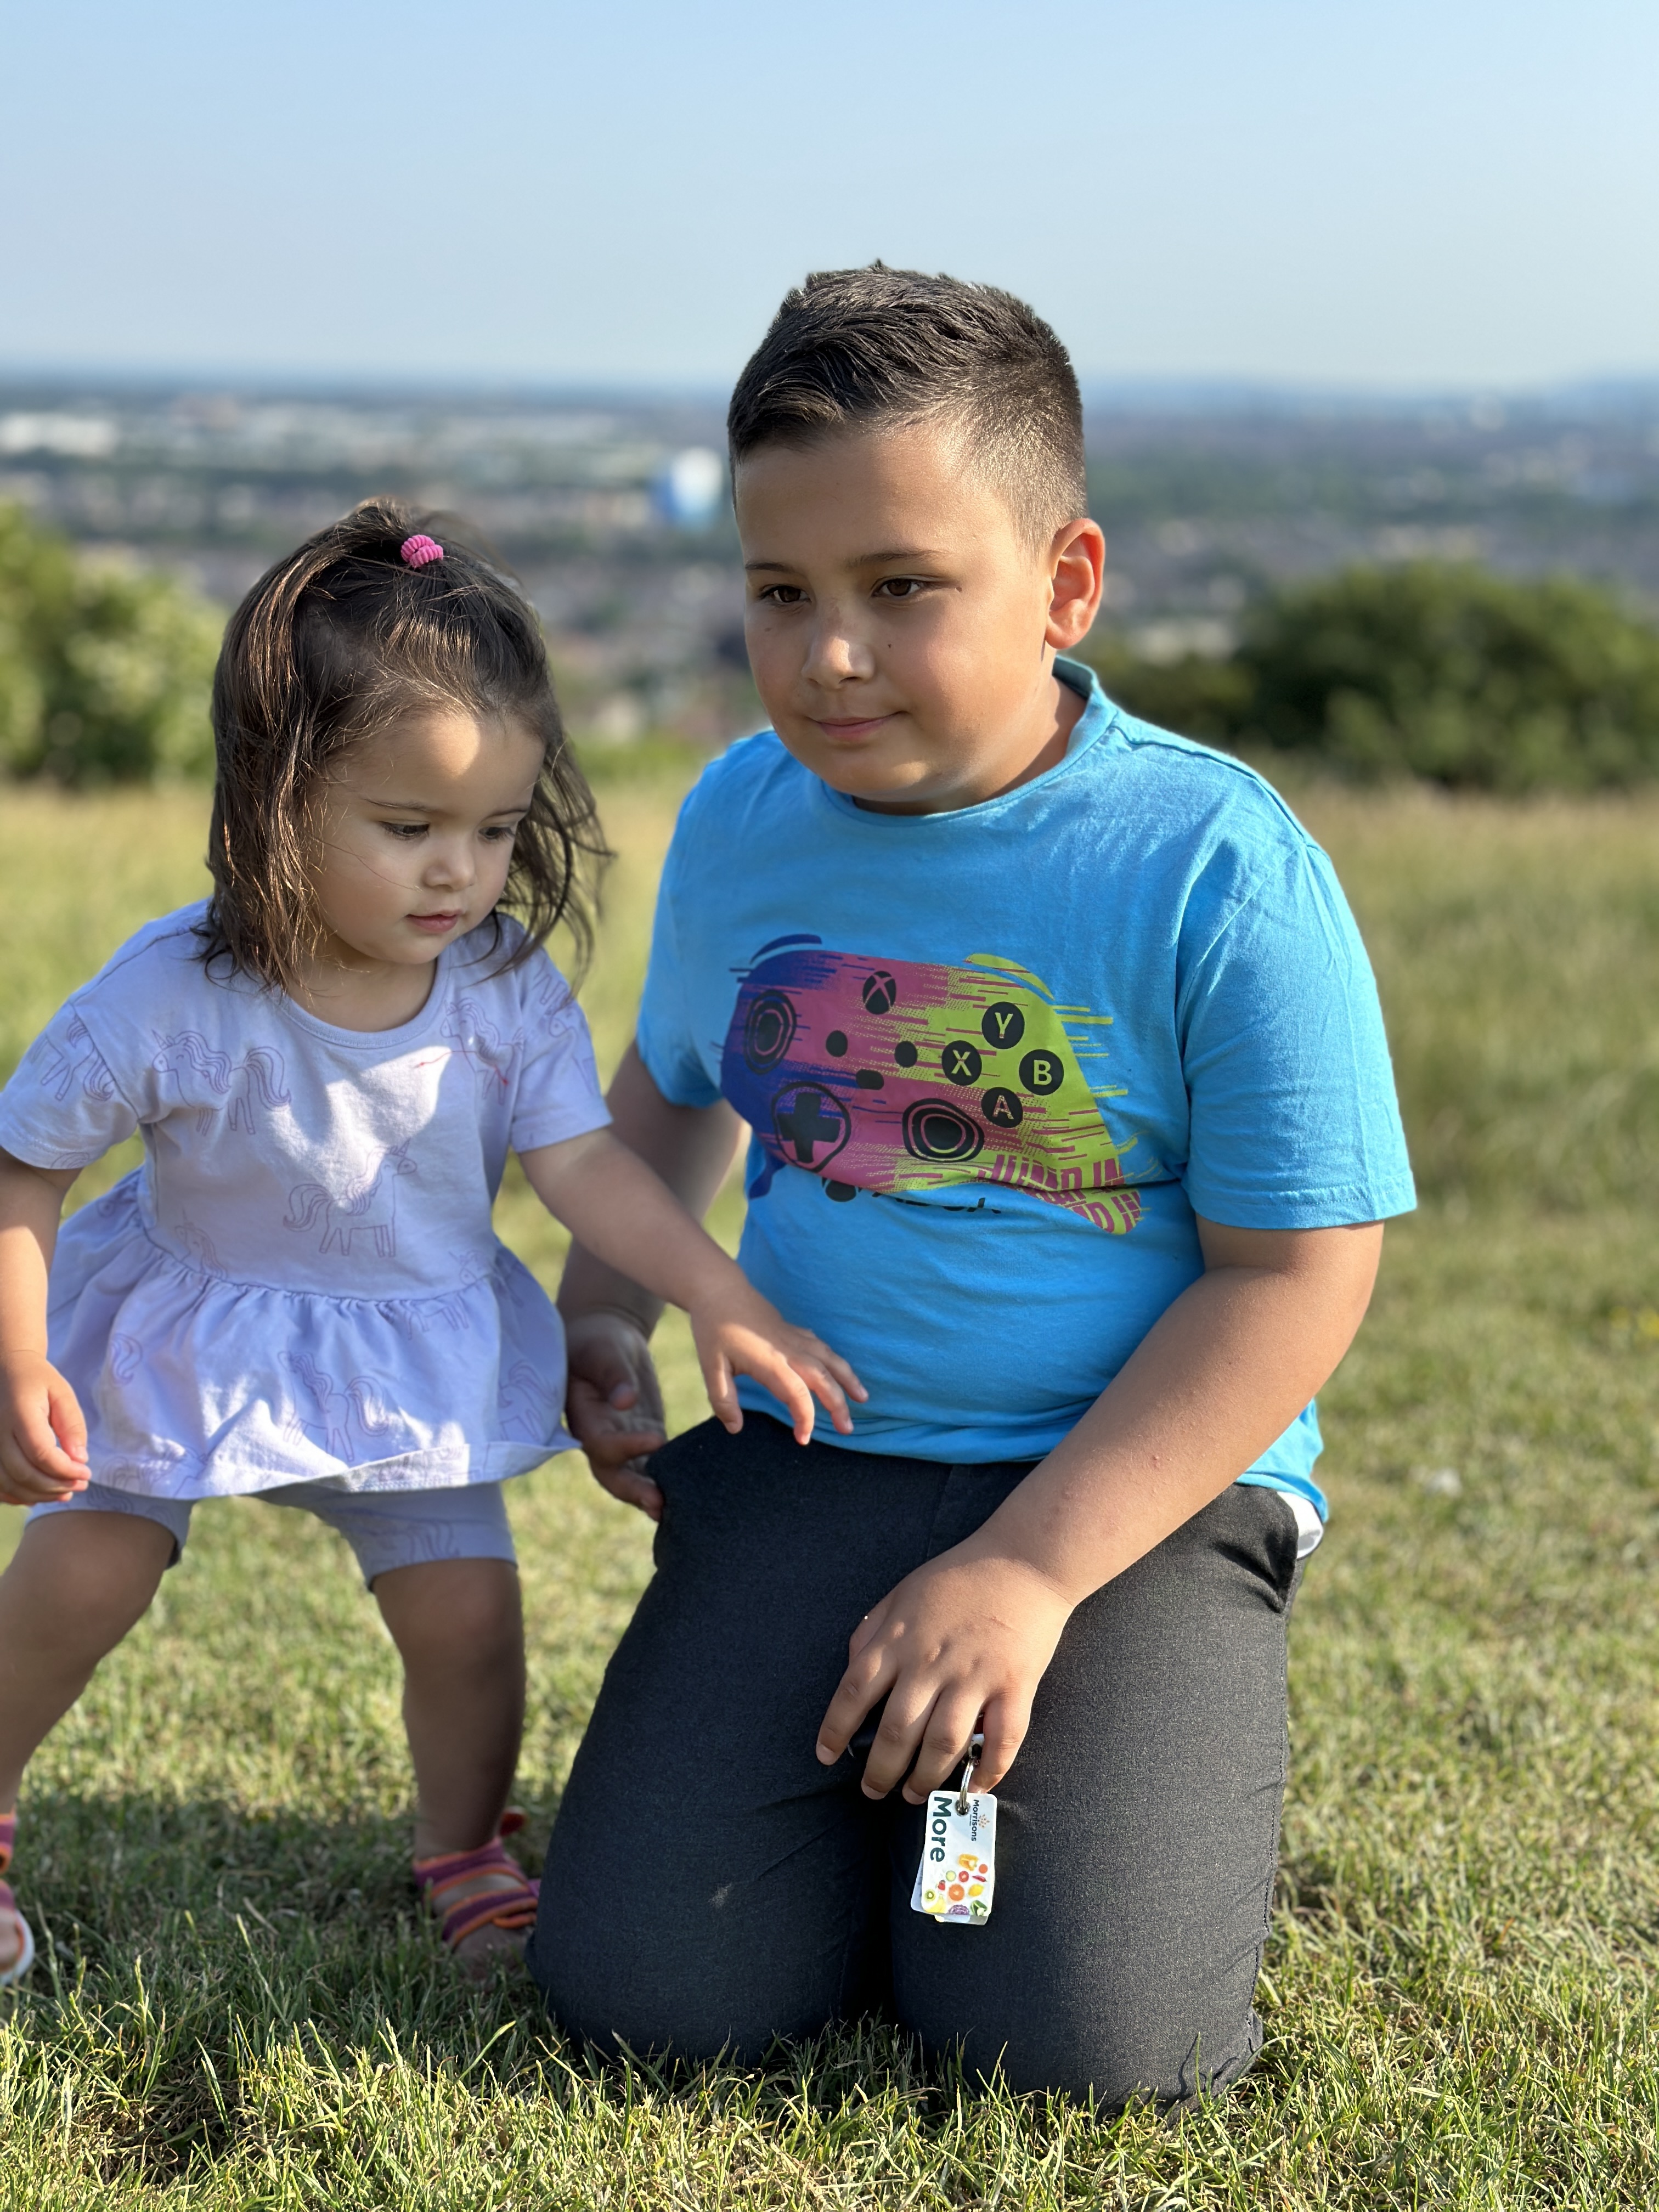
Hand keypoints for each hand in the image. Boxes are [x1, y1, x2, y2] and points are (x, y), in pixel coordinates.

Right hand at [0, 1349, 89, 1504]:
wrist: (6, 1373)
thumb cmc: (38, 1382)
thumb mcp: (62, 1394)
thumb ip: (72, 1425)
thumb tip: (80, 1459)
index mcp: (19, 1414)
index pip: (40, 1453)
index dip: (65, 1470)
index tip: (86, 1472)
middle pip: (24, 1473)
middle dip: (56, 1486)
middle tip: (81, 1484)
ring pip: (9, 1484)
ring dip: (40, 1495)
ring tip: (66, 1492)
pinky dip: (20, 1496)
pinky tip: (42, 1494)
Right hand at [562, 1309, 668, 1519]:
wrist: (604, 1341)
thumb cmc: (598, 1343)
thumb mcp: (603, 1352)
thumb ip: (614, 1375)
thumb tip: (626, 1400)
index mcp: (583, 1417)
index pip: (600, 1442)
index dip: (625, 1447)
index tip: (656, 1438)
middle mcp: (598, 1437)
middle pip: (611, 1474)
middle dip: (633, 1490)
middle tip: (659, 1503)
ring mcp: (619, 1443)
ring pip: (629, 1478)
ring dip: (648, 1495)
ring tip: (671, 1510)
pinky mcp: (639, 1441)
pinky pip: (649, 1468)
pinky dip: (662, 1482)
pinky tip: (684, 1496)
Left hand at [690, 1282, 865, 1446]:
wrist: (719, 1289)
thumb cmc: (713, 1329)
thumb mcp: (710, 1368)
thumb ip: (723, 1401)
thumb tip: (735, 1429)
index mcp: (769, 1361)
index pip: (797, 1394)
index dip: (805, 1418)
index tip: (802, 1439)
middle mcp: (788, 1349)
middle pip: (823, 1378)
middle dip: (839, 1404)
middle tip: (848, 1430)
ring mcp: (794, 1338)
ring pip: (830, 1359)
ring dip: (848, 1379)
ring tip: (863, 1399)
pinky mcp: (793, 1331)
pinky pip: (821, 1347)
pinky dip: (835, 1361)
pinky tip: (840, 1372)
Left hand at [814, 1540, 1074, 1801]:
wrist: (1024, 1560)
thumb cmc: (959, 1577)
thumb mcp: (901, 1593)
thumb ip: (872, 1630)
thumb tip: (851, 1667)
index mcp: (900, 1638)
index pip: (854, 1691)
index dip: (835, 1729)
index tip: (825, 1756)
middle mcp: (932, 1661)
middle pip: (897, 1729)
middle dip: (880, 1770)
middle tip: (873, 1792)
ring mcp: (975, 1676)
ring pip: (943, 1743)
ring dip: (924, 1778)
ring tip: (912, 1795)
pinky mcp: (1014, 1685)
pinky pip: (1001, 1740)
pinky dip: (987, 1771)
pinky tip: (972, 1787)